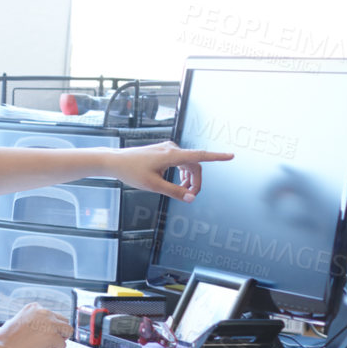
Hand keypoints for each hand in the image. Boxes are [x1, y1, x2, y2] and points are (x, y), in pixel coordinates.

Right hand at [0, 302, 73, 347]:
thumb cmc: (5, 340)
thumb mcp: (18, 321)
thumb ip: (32, 321)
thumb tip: (40, 329)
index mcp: (34, 307)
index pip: (52, 315)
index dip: (48, 327)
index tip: (40, 335)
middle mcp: (44, 312)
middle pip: (63, 321)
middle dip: (58, 332)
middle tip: (46, 341)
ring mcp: (49, 323)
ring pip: (68, 330)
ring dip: (59, 339)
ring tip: (46, 346)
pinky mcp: (53, 336)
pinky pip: (63, 345)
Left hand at [109, 141, 233, 202]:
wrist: (115, 161)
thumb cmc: (131, 172)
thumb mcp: (153, 186)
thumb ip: (174, 192)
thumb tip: (192, 198)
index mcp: (171, 154)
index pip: (199, 156)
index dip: (217, 157)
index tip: (231, 156)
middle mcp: (172, 148)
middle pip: (194, 165)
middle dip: (196, 181)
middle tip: (191, 196)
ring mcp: (168, 148)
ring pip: (187, 164)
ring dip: (189, 178)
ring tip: (184, 191)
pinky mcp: (164, 151)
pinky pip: (180, 161)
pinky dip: (182, 173)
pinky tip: (178, 182)